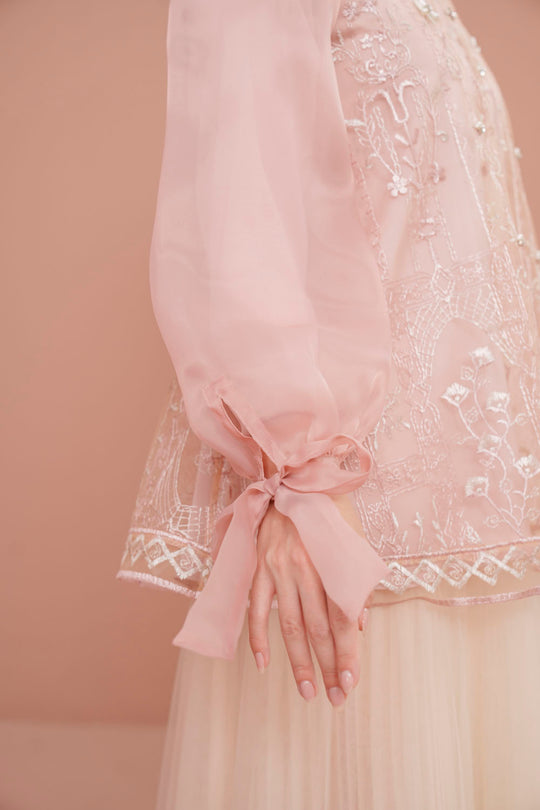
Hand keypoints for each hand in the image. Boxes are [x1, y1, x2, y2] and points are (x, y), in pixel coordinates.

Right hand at [247, 455, 364, 708]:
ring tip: (307, 691)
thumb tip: (360, 624)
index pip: (342, 618)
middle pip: (318, 628)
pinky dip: (257, 638)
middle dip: (328, 667)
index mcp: (331, 561)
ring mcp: (278, 568)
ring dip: (298, 662)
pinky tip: (264, 664)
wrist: (294, 476)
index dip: (347, 653)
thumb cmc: (330, 508)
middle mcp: (305, 568)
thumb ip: (357, 580)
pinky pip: (255, 608)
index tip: (351, 682)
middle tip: (335, 698)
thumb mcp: (354, 537)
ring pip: (288, 625)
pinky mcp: (259, 566)